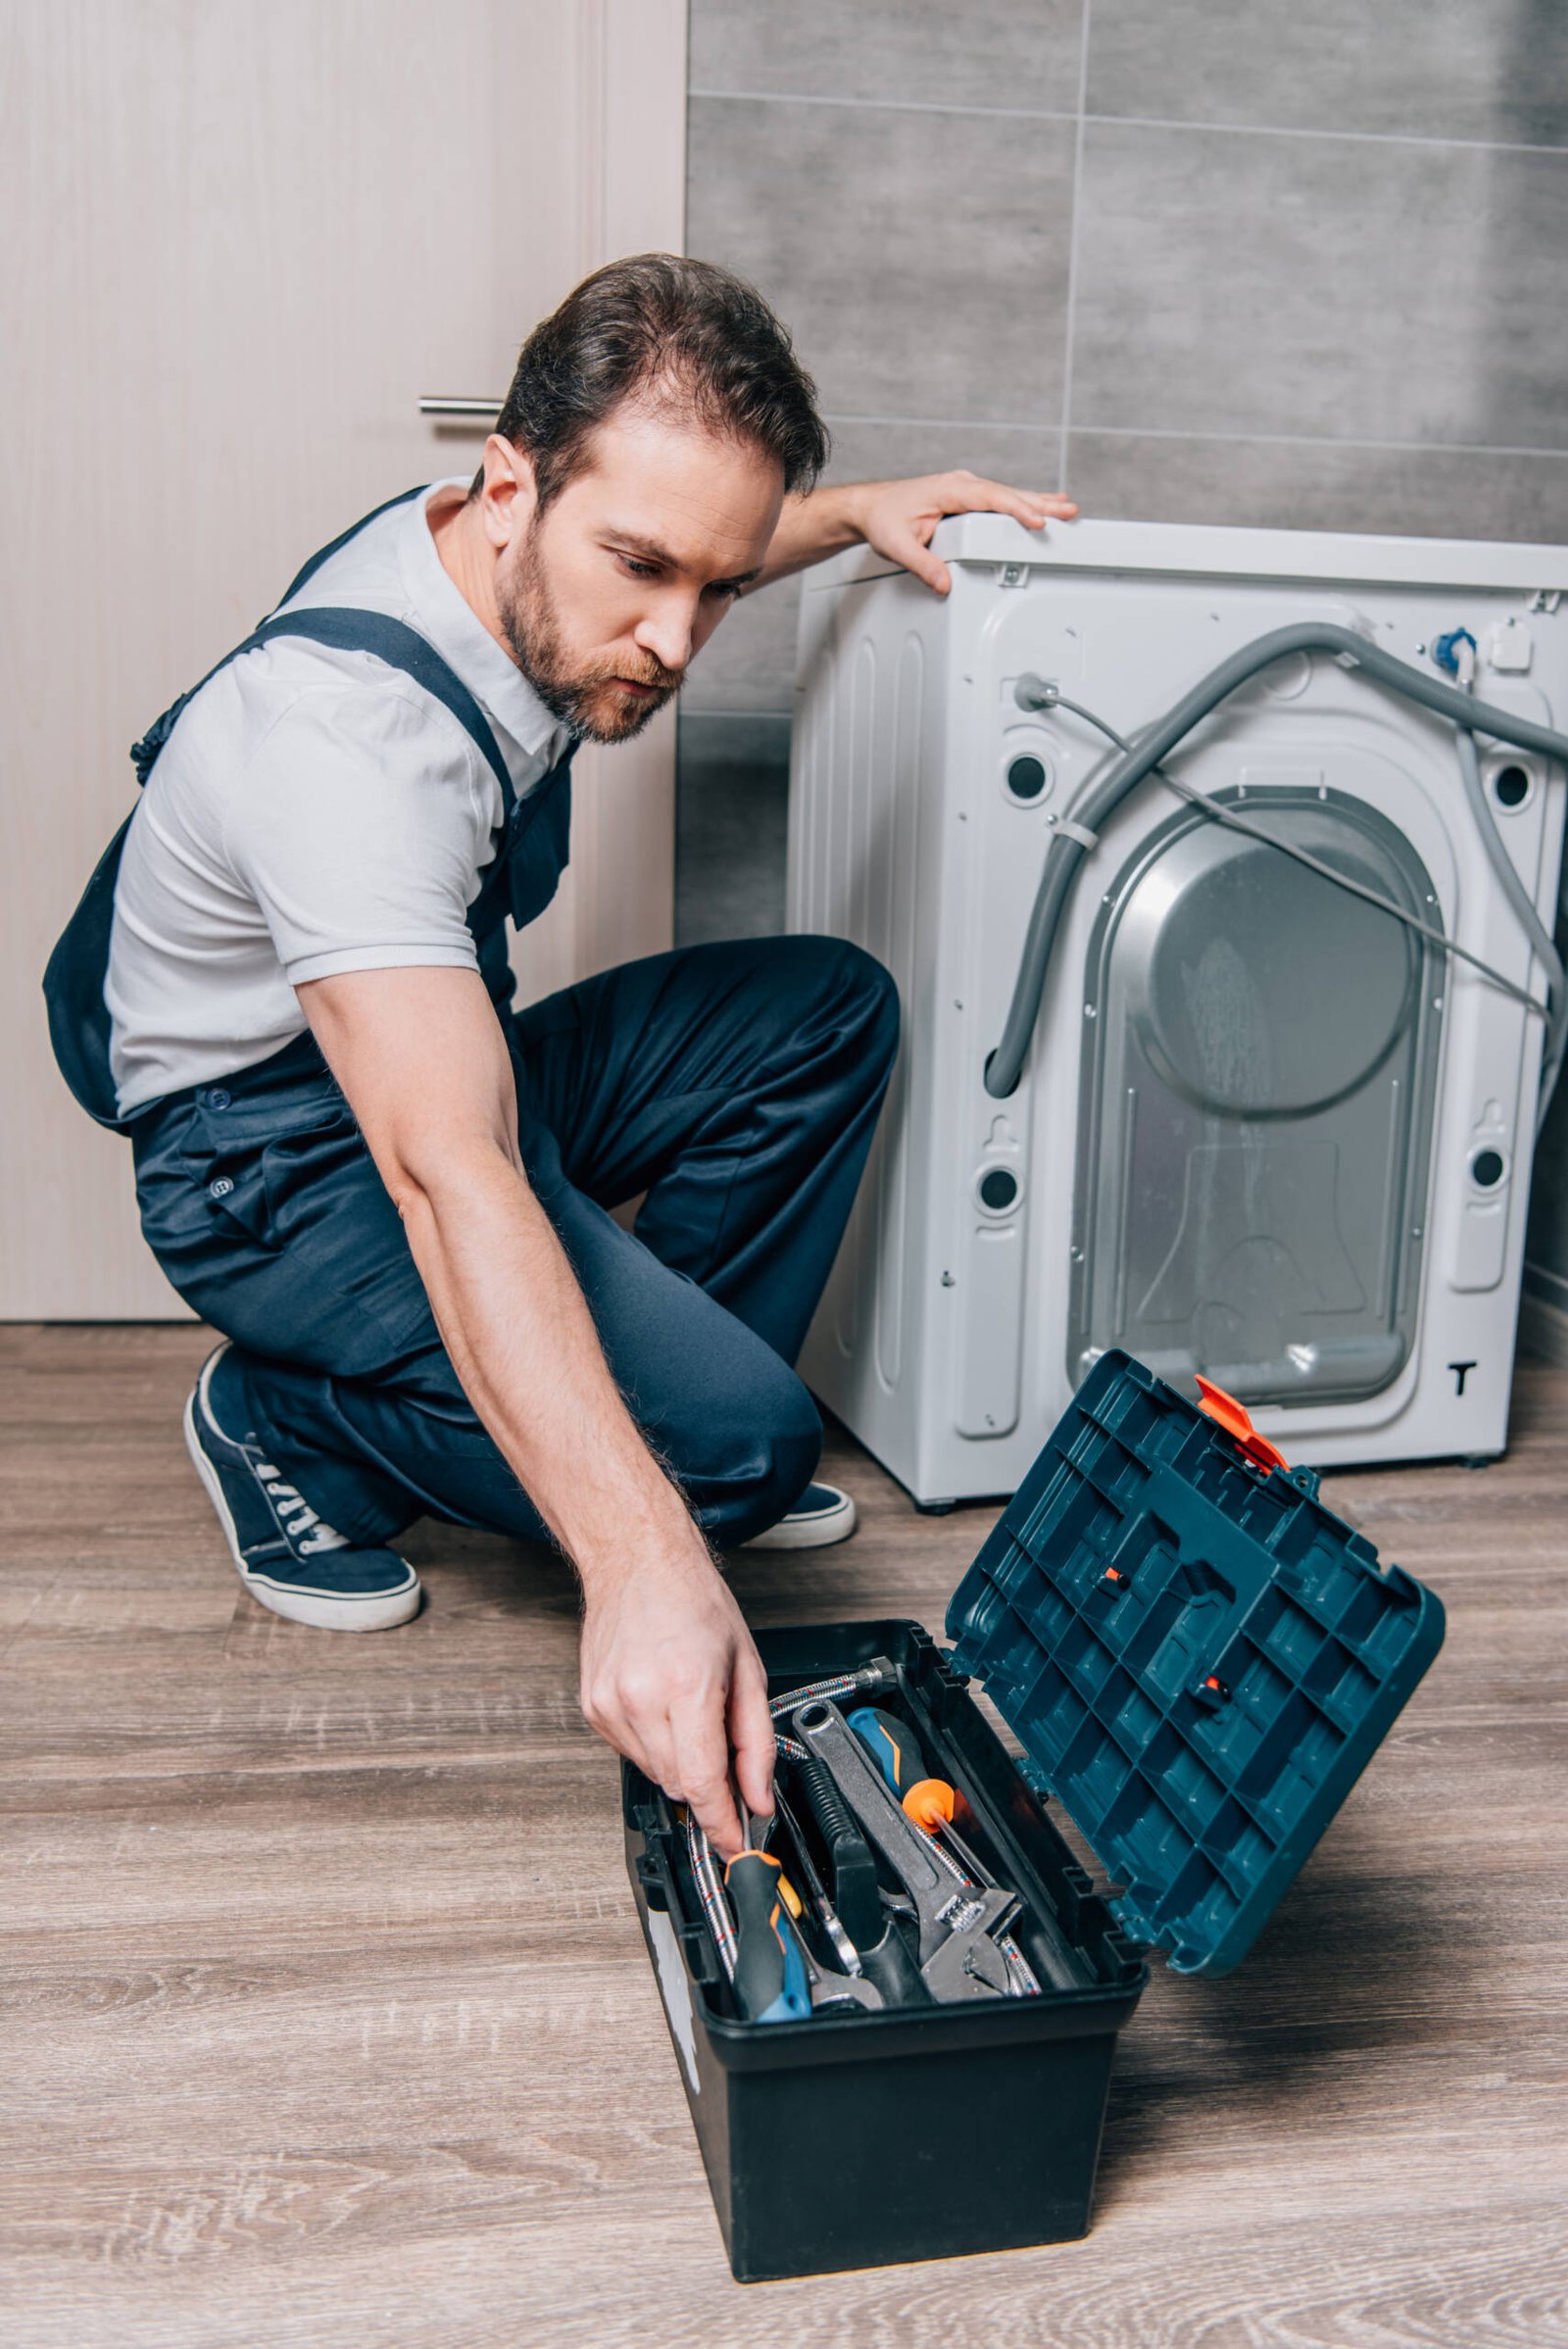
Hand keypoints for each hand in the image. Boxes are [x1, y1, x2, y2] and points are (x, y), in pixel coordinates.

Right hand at [578, 1532, 774, 1858]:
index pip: (701, 1783)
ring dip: (681, 1762)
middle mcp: (640, 1699)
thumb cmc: (694, 1602)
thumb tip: (758, 1797)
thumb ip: (756, 1743)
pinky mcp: (592, 1708)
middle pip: (678, 1784)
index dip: (722, 1824)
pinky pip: (631, 1752)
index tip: (737, 1846)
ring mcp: (609, 1705)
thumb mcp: (748, 1669)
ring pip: (654, 1773)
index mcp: (686, 1686)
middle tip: (727, 1756)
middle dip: (709, 1785)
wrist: (637, 1563)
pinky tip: (663, 1704)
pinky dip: (655, 1744)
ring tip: (691, 1710)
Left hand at [854, 470, 1076, 595]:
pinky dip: (1022, 503)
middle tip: (1069, 512)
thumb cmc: (882, 520)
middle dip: (1040, 503)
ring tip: (1067, 507)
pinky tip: (1040, 506)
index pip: (991, 498)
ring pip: (1007, 494)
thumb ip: (922, 565)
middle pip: (1008, 493)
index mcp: (949, 489)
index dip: (1016, 511)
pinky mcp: (967, 497)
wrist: (870, 508)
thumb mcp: (897, 546)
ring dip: (1037, 501)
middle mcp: (960, 484)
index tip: (1036, 522)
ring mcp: (965, 488)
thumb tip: (944, 584)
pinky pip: (1000, 499)